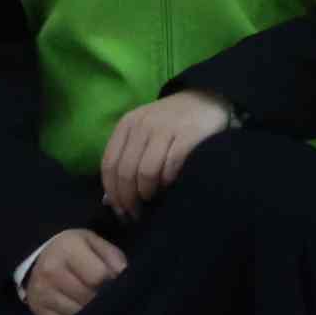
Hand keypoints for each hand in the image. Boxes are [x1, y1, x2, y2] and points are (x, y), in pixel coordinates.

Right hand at [16, 230, 127, 314]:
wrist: (40, 257)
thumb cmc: (74, 250)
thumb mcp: (94, 243)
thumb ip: (112, 258)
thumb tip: (123, 278)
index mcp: (67, 249)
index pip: (98, 277)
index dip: (111, 284)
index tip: (114, 284)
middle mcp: (51, 270)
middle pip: (88, 298)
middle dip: (101, 300)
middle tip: (106, 297)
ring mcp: (42, 292)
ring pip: (77, 314)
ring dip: (90, 312)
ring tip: (93, 303)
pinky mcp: (38, 309)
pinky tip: (78, 309)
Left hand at [96, 90, 237, 214]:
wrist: (206, 100)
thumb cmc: (171, 123)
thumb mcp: (143, 132)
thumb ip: (127, 156)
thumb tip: (112, 198)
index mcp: (127, 125)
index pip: (109, 165)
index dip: (112, 192)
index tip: (120, 211)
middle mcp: (142, 125)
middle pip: (126, 172)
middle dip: (128, 199)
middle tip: (136, 214)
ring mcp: (164, 128)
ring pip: (145, 172)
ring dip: (147, 193)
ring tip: (152, 200)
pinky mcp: (187, 135)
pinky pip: (170, 166)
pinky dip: (167, 182)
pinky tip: (170, 186)